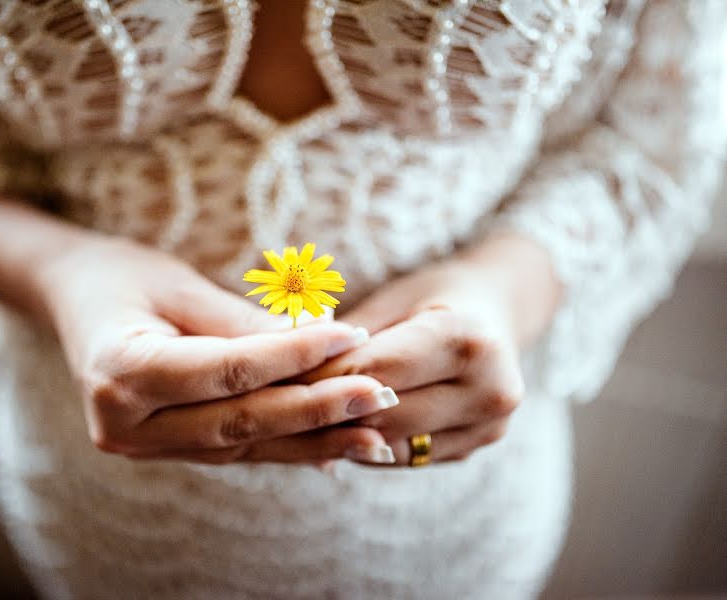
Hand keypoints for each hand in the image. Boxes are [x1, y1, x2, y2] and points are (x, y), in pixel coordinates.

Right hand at [34, 233, 398, 464]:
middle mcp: (125, 423)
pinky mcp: (163, 448)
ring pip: (241, 445)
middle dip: (315, 410)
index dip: (292, 357)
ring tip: (374, 432)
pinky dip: (286, 448)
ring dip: (311, 440)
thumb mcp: (177, 286)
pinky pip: (233, 451)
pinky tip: (335, 448)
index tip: (352, 337)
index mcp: (119, 372)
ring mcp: (141, 444)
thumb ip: (241, 324)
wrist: (72, 298)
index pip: (226, 370)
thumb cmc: (121, 276)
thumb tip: (320, 343)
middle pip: (238, 421)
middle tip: (380, 396)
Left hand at [297, 236, 560, 465]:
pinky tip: (333, 432)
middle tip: (271, 404)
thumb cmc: (433, 294)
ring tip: (295, 420)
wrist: (498, 312)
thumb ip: (348, 335)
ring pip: (390, 444)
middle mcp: (489, 388)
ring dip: (340, 435)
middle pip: (384, 414)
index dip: (320, 376)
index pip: (377, 370)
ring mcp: (487, 426)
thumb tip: (286, 360)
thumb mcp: (394, 297)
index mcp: (469, 339)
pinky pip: (404, 456)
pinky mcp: (475, 447)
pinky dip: (366, 445)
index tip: (272, 377)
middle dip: (324, 408)